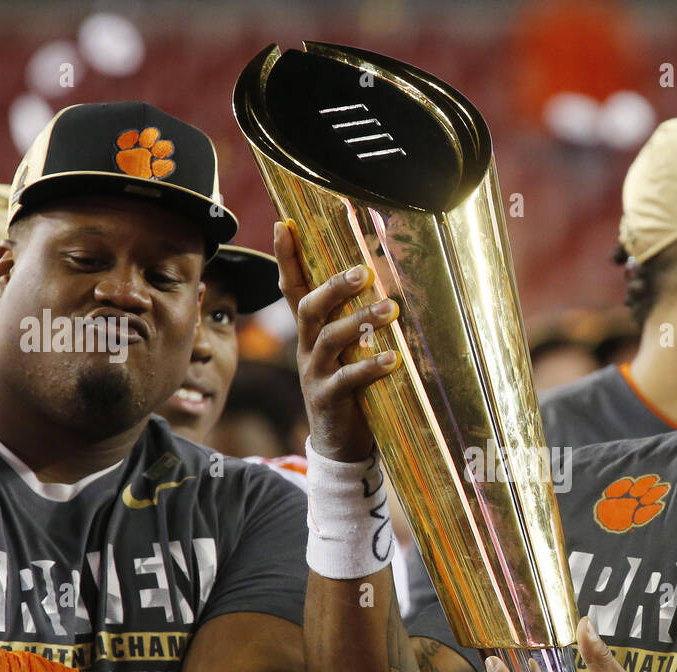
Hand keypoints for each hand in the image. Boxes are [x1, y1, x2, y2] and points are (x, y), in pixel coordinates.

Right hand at [273, 220, 399, 462]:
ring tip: (391, 309)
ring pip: (330, 339)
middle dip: (333, 286)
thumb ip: (356, 320)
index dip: (286, 257)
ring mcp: (314, 373)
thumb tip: (384, 280)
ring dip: (360, 321)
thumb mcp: (348, 350)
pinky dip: (370, 367)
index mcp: (310, 331)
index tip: (283, 223)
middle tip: (363, 271)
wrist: (339, 443)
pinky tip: (393, 360)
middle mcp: (307, 347)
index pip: (292, 287)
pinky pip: (348, 379)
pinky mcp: (328, 399)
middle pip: (309, 307)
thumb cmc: (352, 387)